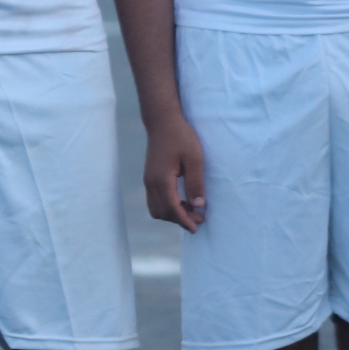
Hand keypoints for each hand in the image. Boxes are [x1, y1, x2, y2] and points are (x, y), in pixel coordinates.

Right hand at [142, 113, 207, 231]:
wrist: (162, 121)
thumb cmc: (181, 137)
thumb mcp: (194, 158)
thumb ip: (196, 183)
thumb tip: (198, 205)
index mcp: (161, 179)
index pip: (171, 208)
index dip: (184, 221)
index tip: (196, 228)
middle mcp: (151, 182)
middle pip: (162, 212)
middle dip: (179, 219)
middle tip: (200, 218)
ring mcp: (148, 180)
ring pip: (156, 208)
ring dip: (173, 214)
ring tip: (192, 210)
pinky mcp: (150, 177)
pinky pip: (155, 200)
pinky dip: (168, 206)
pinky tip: (182, 201)